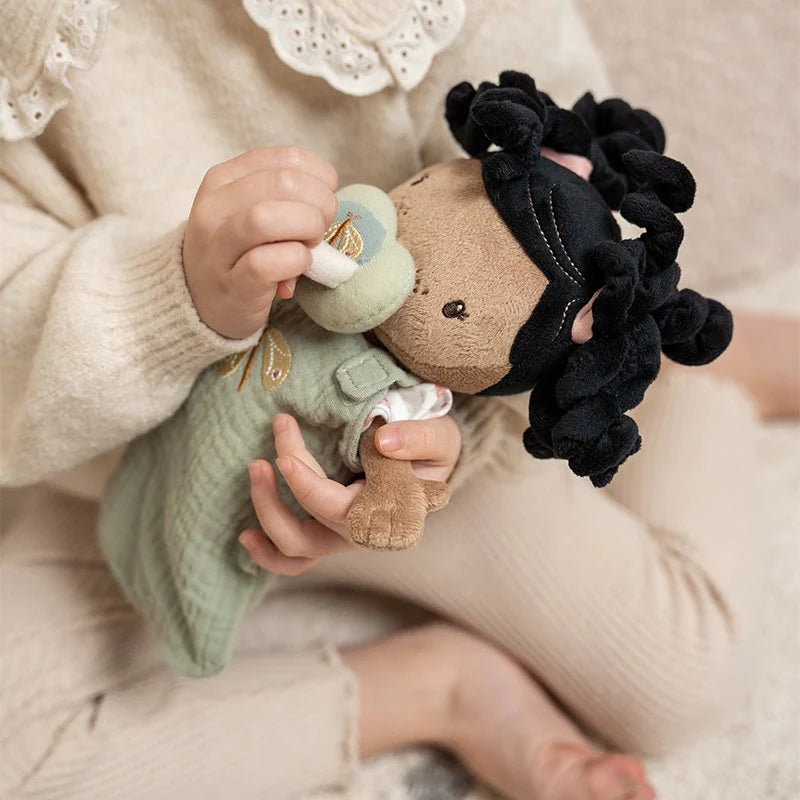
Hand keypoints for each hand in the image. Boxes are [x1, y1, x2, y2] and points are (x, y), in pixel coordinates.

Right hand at [183, 146, 337, 339]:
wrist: (200, 301)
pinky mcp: (232, 284)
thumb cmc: (239, 251)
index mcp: (224, 179)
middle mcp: (214, 208)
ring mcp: (218, 248)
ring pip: (267, 217)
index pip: (287, 159)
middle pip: (284, 183)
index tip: (323, 199)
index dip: (320, 178)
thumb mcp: (250, 211)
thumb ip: (284, 197)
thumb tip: (327, 197)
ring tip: (310, 245)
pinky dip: (296, 261)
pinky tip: (299, 266)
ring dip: (306, 229)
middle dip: (320, 204)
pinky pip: (268, 263)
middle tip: (319, 227)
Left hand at [239, 413, 461, 574]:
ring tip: (254, 470)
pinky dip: (268, 554)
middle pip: (308, 531)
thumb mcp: (440, 436)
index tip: (283, 455)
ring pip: (296, 549)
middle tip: (263, 453)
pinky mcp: (327, 532)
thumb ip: (419, 438)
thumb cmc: (432, 447)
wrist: (429, 456)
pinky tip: (244, 537)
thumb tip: (384, 441)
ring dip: (267, 515)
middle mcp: (362, 535)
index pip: (338, 509)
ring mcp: (341, 538)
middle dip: (277, 495)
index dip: (305, 486)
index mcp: (390, 517)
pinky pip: (295, 558)